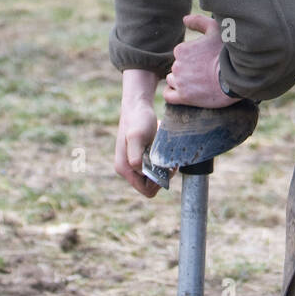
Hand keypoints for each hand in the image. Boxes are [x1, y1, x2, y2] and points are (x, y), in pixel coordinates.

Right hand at [115, 70, 160, 197]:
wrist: (138, 106)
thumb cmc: (137, 120)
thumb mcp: (137, 137)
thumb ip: (136, 156)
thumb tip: (140, 172)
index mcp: (124, 168)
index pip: (145, 190)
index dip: (158, 183)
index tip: (165, 168)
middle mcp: (127, 169)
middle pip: (150, 186)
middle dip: (162, 177)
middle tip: (170, 163)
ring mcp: (134, 164)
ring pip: (154, 178)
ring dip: (163, 170)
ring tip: (169, 157)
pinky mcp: (141, 157)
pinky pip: (154, 168)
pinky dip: (162, 163)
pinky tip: (164, 152)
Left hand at [164, 13, 240, 108]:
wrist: (236, 77)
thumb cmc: (226, 52)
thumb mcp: (215, 29)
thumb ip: (198, 21)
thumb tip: (184, 19)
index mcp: (181, 50)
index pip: (180, 54)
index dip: (192, 57)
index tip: (204, 60)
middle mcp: (177, 66)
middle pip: (177, 67)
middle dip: (187, 68)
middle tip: (204, 71)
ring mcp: (180, 82)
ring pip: (173, 80)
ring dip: (181, 80)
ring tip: (198, 82)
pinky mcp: (184, 97)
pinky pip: (169, 95)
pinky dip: (172, 93)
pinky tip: (181, 91)